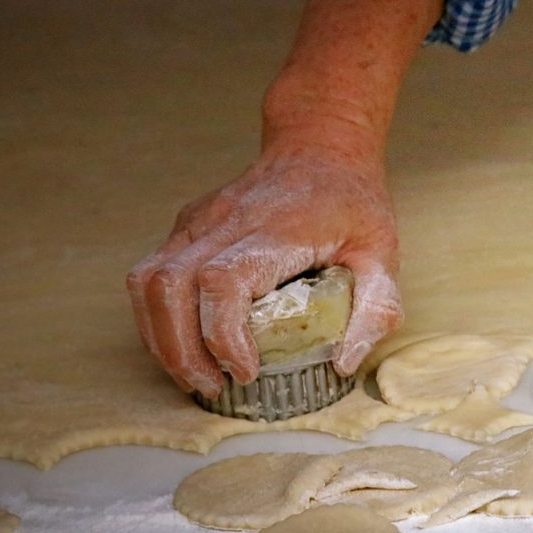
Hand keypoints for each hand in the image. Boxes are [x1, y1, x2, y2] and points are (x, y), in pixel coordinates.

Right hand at [126, 124, 401, 396]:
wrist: (320, 146)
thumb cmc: (353, 203)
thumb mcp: (384, 252)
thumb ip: (375, 308)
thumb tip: (343, 363)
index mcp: (278, 229)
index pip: (223, 281)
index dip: (222, 334)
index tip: (246, 371)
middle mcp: (228, 220)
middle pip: (171, 286)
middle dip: (181, 350)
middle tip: (212, 386)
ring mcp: (201, 220)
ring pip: (148, 280)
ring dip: (160, 337)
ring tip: (193, 375)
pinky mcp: (188, 225)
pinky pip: (150, 274)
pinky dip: (156, 317)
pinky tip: (183, 345)